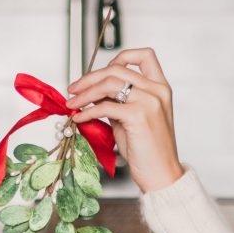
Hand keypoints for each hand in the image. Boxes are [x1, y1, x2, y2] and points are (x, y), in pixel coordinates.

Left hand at [66, 47, 184, 194]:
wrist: (161, 176)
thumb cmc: (148, 152)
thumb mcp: (131, 120)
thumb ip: (117, 103)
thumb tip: (92, 93)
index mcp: (161, 88)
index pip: (144, 56)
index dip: (120, 56)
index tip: (101, 70)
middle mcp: (157, 91)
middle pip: (117, 68)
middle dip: (90, 77)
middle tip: (74, 88)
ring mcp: (149, 101)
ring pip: (109, 83)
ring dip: (85, 92)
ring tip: (72, 103)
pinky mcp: (138, 116)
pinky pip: (105, 107)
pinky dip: (88, 111)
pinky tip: (79, 118)